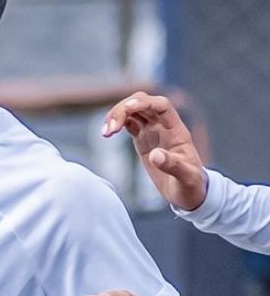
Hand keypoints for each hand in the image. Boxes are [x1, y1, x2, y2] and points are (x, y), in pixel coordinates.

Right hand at [100, 92, 206, 210]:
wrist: (187, 193)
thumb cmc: (190, 186)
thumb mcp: (186, 178)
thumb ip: (172, 165)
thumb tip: (155, 155)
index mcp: (177, 131)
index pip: (161, 106)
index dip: (144, 103)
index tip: (126, 110)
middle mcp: (164, 127)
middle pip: (143, 103)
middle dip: (124, 109)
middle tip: (109, 129)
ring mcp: (153, 132)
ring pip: (133, 110)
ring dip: (117, 115)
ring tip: (105, 133)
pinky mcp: (143, 139)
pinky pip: (129, 122)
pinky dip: (116, 123)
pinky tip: (107, 133)